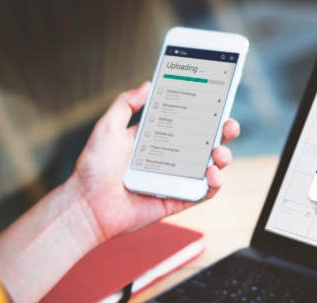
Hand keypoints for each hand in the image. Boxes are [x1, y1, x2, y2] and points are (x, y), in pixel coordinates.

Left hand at [67, 81, 240, 242]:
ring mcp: (176, 179)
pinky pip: (204, 192)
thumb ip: (126, 104)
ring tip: (218, 153)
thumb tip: (148, 84)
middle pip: (206, 142)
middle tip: (228, 125)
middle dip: (223, 132)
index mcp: (157, 138)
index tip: (217, 100)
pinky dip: (215, 183)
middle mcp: (171, 158)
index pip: (188, 121)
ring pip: (211, 167)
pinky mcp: (178, 200)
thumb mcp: (107, 127)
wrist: (87, 204)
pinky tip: (212, 174)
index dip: (205, 111)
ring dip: (223, 157)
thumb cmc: (94, 168)